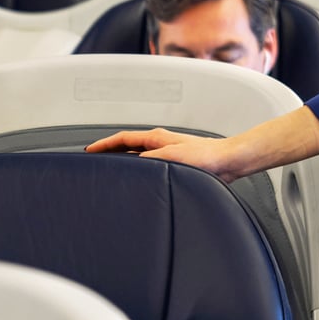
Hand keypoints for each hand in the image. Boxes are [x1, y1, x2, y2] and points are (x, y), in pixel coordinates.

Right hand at [84, 128, 239, 180]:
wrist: (229, 161)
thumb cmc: (207, 157)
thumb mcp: (170, 158)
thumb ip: (148, 160)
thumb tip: (130, 164)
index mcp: (156, 137)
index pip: (123, 139)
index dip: (104, 144)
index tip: (90, 151)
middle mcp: (160, 143)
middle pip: (128, 146)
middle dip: (110, 153)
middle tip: (95, 162)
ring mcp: (167, 153)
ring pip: (138, 157)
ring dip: (124, 162)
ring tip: (112, 172)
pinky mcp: (176, 164)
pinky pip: (149, 166)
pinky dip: (138, 171)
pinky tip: (139, 181)